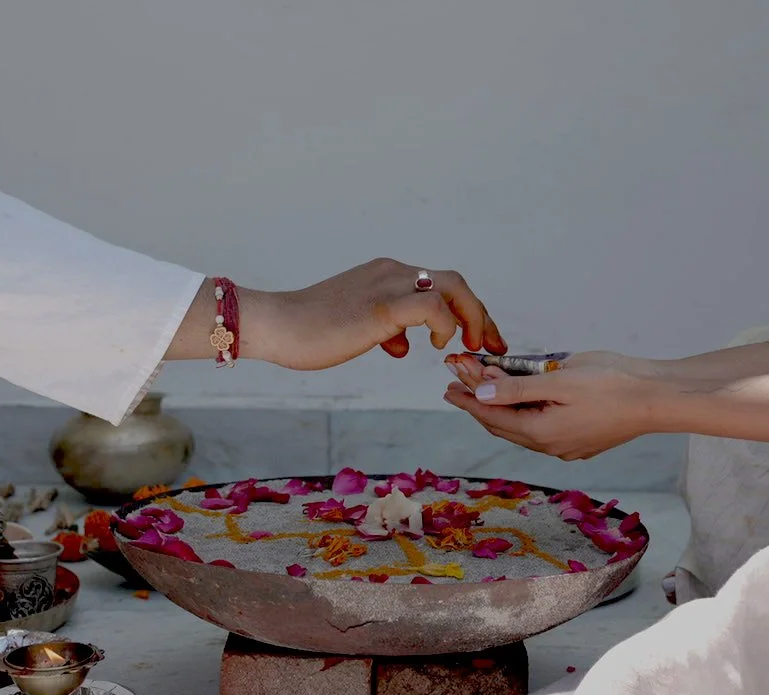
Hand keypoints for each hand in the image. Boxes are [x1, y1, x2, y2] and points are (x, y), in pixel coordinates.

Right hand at [253, 258, 507, 370]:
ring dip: (472, 320)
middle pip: (457, 283)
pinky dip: (445, 326)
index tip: (480, 340)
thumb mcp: (356, 328)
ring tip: (468, 347)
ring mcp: (388, 286)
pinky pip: (433, 307)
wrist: (277, 324)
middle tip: (491, 346)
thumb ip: (384, 330)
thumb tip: (401, 345)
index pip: (441, 285)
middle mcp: (393, 272)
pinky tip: (434, 345)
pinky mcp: (382, 307)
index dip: (468, 312)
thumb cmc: (309, 330)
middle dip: (482, 316)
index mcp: (387, 275)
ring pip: (453, 288)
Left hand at [442, 353, 658, 459]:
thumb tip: (481, 393)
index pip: (492, 416)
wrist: (659, 400)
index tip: (448, 386)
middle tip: (457, 386)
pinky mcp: (581, 441)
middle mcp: (551, 446)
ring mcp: (567, 447)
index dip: (467, 399)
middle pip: (503, 425)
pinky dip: (524, 413)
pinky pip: (540, 429)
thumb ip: (518, 388)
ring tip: (484, 391)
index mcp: (541, 432)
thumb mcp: (559, 379)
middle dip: (479, 404)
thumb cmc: (614, 384)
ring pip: (521, 429)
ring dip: (501, 409)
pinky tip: (521, 402)